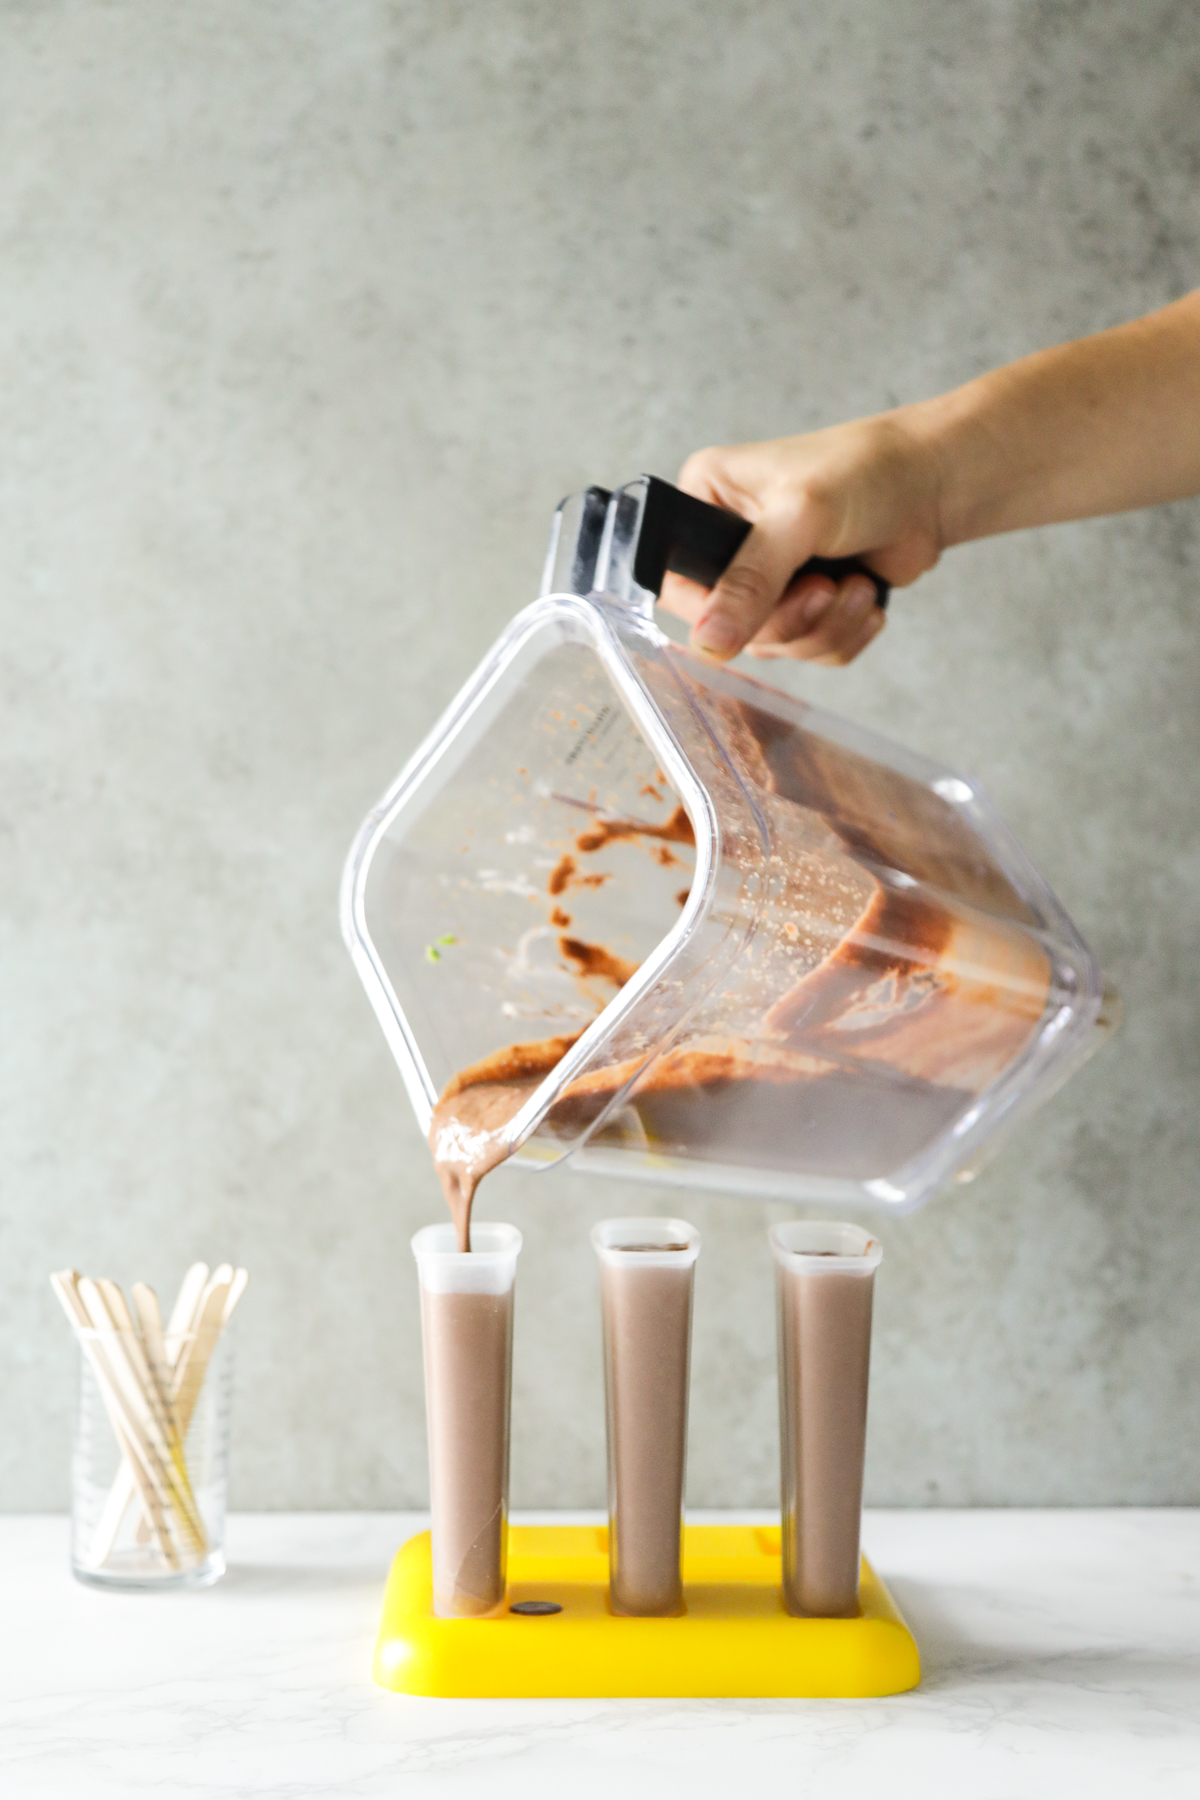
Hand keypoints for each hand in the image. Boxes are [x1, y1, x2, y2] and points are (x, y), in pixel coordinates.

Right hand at [659, 412, 944, 664]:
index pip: (674, 580)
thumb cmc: (867, 471)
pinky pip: (808, 652)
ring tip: (854, 585)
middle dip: (786, 619)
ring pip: (772, 645)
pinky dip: (842, 636)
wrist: (935, 483)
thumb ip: (750, 580)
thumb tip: (709, 642)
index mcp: (707, 499)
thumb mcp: (799, 517)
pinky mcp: (807, 605)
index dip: (710, 611)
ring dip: (822, 627)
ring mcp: (769, 578)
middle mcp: (730, 543)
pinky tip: (865, 597)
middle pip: (727, 625)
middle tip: (823, 587)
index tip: (755, 611)